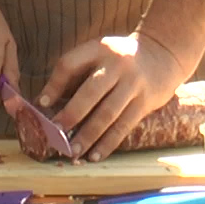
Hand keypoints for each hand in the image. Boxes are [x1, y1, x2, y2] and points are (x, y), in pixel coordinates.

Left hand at [43, 33, 193, 160]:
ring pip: (107, 113)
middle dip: (71, 114)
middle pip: (90, 91)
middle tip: (55, 133)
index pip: (69, 64)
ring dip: (88, 135)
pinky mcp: (146, 102)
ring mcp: (133, 84)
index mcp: (98, 49)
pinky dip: (108, 142)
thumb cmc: (119, 59)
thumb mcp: (98, 53)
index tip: (41, 104)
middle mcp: (116, 65)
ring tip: (73, 151)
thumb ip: (76, 72)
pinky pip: (124, 126)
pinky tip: (95, 155)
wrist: (163, 54)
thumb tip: (47, 102)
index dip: (54, 84)